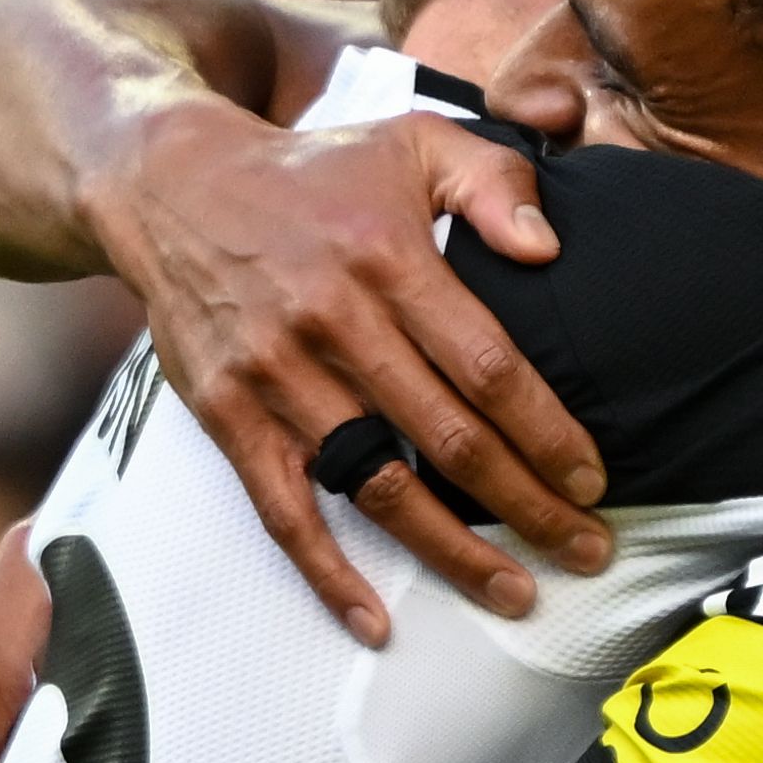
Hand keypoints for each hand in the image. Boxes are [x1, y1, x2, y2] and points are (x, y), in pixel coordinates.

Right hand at [84, 99, 607, 641]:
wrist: (172, 189)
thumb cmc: (313, 174)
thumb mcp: (412, 140)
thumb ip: (492, 179)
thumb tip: (547, 248)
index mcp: (388, 260)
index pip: (487, 365)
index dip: (546, 431)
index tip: (591, 480)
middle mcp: (333, 324)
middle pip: (447, 439)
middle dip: (526, 506)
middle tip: (587, 551)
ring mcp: (276, 378)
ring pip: (377, 486)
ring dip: (450, 551)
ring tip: (514, 592)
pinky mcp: (229, 417)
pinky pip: (284, 512)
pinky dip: (329, 574)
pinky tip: (375, 621)